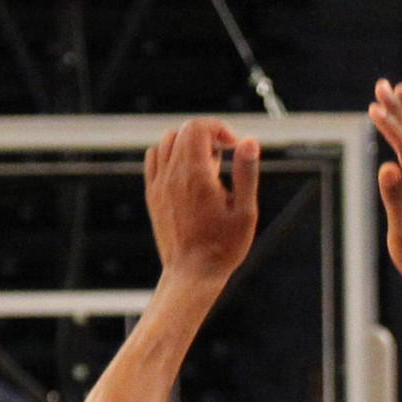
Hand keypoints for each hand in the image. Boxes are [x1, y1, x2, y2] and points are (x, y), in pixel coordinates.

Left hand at [144, 118, 258, 283]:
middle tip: (224, 157)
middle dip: (207, 134)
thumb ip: (246, 173)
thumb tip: (249, 141)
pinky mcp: (152, 194)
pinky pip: (154, 158)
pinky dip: (170, 154)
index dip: (219, 128)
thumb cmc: (223, 248)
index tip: (233, 146)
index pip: (198, 128)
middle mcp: (173, 175)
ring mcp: (159, 184)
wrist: (192, 274)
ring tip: (207, 165)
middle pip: (184, 131)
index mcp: (196, 175)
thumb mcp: (245, 211)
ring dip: (188, 143)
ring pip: (167, 141)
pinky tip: (186, 171)